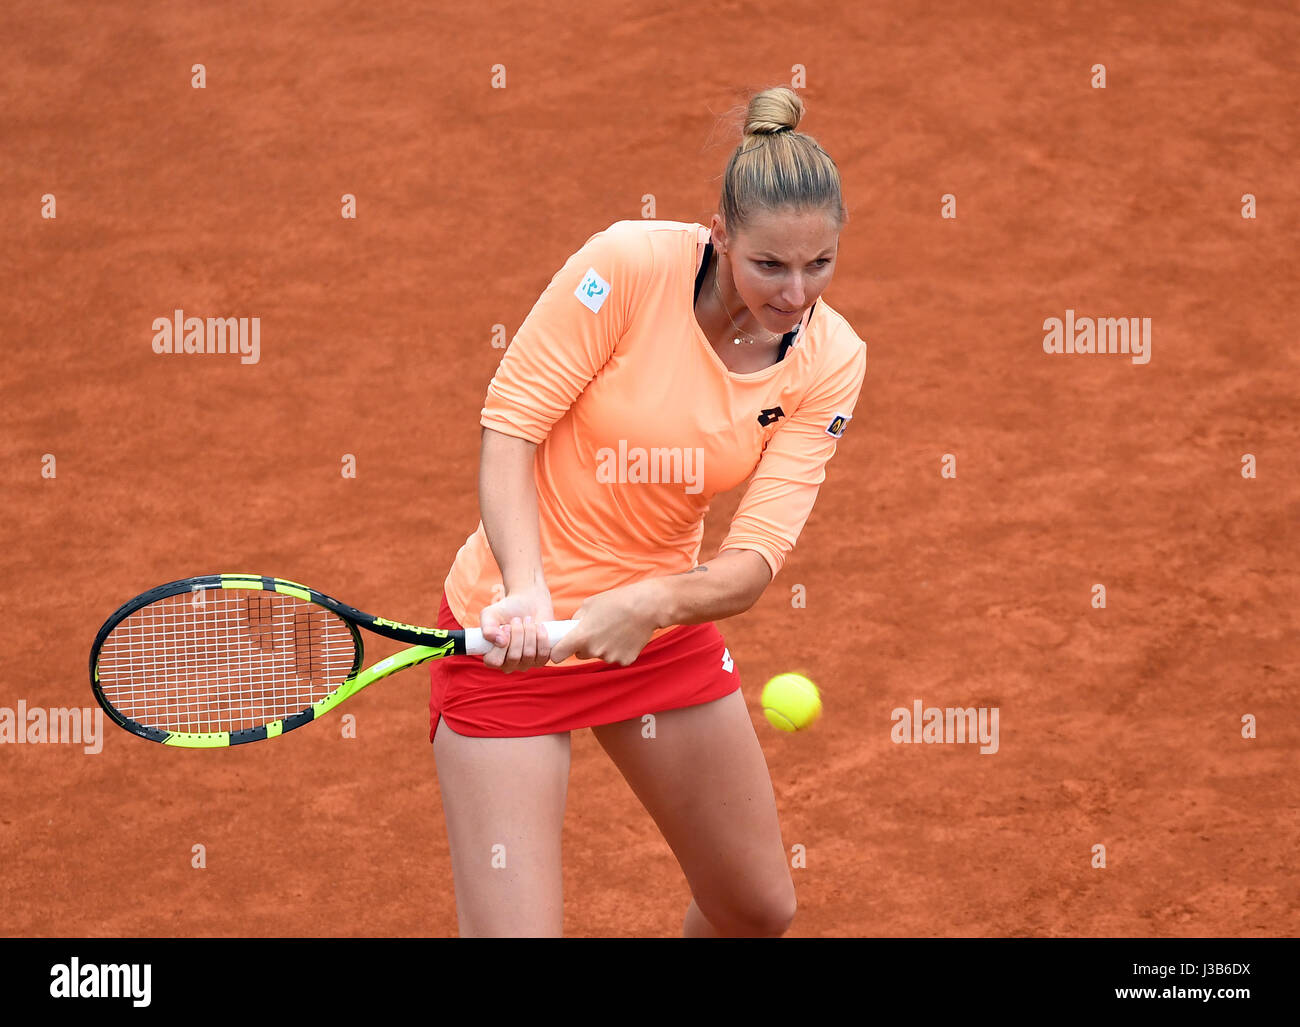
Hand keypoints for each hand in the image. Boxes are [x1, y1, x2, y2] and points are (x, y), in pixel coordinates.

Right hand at [478, 582, 555, 672]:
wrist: (529, 604)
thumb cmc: (506, 610)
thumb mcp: (490, 614)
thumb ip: (488, 628)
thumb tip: (501, 642)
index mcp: (492, 657)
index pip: (494, 661)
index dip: (500, 645)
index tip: (506, 627)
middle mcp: (508, 664)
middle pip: (514, 657)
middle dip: (517, 633)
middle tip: (517, 619)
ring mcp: (525, 663)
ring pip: (529, 654)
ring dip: (529, 632)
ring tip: (527, 619)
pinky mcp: (541, 659)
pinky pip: (543, 654)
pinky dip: (541, 637)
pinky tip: (538, 626)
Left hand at [548, 580, 667, 666]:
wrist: (647, 607)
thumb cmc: (617, 602)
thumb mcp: (589, 604)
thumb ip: (576, 619)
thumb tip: (571, 627)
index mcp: (581, 636)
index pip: (558, 655)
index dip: (557, 652)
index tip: (559, 650)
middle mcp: (594, 651)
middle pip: (580, 655)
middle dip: (584, 645)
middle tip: (596, 630)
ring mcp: (610, 657)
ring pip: (599, 655)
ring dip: (602, 647)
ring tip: (615, 629)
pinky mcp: (625, 661)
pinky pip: (615, 657)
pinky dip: (618, 649)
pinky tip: (625, 636)